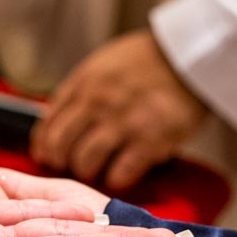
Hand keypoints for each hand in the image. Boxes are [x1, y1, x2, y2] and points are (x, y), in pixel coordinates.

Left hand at [31, 30, 207, 191]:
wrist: (192, 56)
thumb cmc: (147, 63)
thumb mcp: (103, 65)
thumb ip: (77, 92)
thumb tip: (52, 123)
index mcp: (84, 83)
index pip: (48, 124)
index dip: (44, 147)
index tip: (46, 156)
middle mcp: (99, 102)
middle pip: (60, 147)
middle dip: (62, 163)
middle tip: (73, 166)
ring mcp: (124, 122)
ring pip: (85, 163)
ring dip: (89, 172)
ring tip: (99, 170)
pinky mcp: (151, 140)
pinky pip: (120, 174)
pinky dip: (117, 179)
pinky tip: (122, 173)